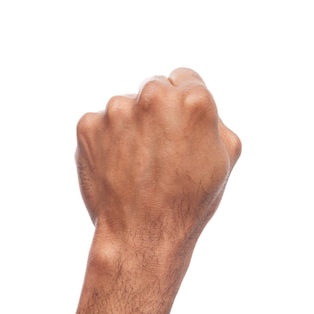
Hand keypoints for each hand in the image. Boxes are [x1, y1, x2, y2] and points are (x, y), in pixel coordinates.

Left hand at [76, 67, 240, 256]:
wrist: (142, 235)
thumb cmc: (189, 202)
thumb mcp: (225, 159)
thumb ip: (215, 120)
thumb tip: (199, 106)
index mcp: (193, 99)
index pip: (185, 78)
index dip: (184, 104)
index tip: (179, 127)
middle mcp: (153, 96)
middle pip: (154, 89)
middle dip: (157, 112)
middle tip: (159, 151)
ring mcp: (116, 109)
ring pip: (125, 108)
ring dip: (129, 127)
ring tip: (137, 167)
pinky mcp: (88, 126)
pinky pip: (99, 125)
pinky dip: (105, 142)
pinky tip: (117, 169)